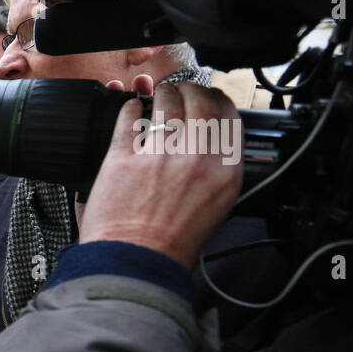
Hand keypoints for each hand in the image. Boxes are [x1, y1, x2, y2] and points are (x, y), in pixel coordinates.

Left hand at [81, 82, 242, 268]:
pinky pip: (128, 119)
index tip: (209, 96)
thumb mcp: (216, 208)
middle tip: (181, 89)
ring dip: (161, 94)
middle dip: (190, 88)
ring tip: (156, 95)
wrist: (136, 262)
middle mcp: (196, 157)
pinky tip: (129, 109)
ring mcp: (159, 154)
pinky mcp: (123, 157)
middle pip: (199, 101)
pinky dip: (129, 109)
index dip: (218, 98)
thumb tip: (211, 147)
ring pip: (164, 103)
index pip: (229, 115)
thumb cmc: (173, 244)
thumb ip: (217, 173)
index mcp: (225, 171)